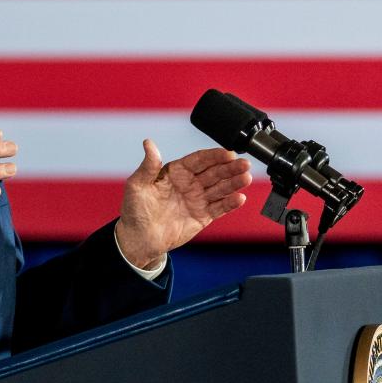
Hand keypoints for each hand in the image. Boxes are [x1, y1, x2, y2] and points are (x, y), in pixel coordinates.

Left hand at [115, 142, 250, 268]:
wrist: (138, 239)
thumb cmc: (135, 210)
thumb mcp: (138, 184)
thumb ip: (148, 165)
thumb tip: (148, 143)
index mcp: (176, 171)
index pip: (198, 160)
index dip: (213, 156)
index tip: (227, 153)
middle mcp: (190, 183)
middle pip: (214, 172)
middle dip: (230, 167)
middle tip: (244, 163)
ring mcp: (197, 199)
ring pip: (220, 188)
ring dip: (234, 183)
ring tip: (246, 178)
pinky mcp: (202, 216)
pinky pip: (219, 208)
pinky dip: (230, 203)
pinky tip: (240, 198)